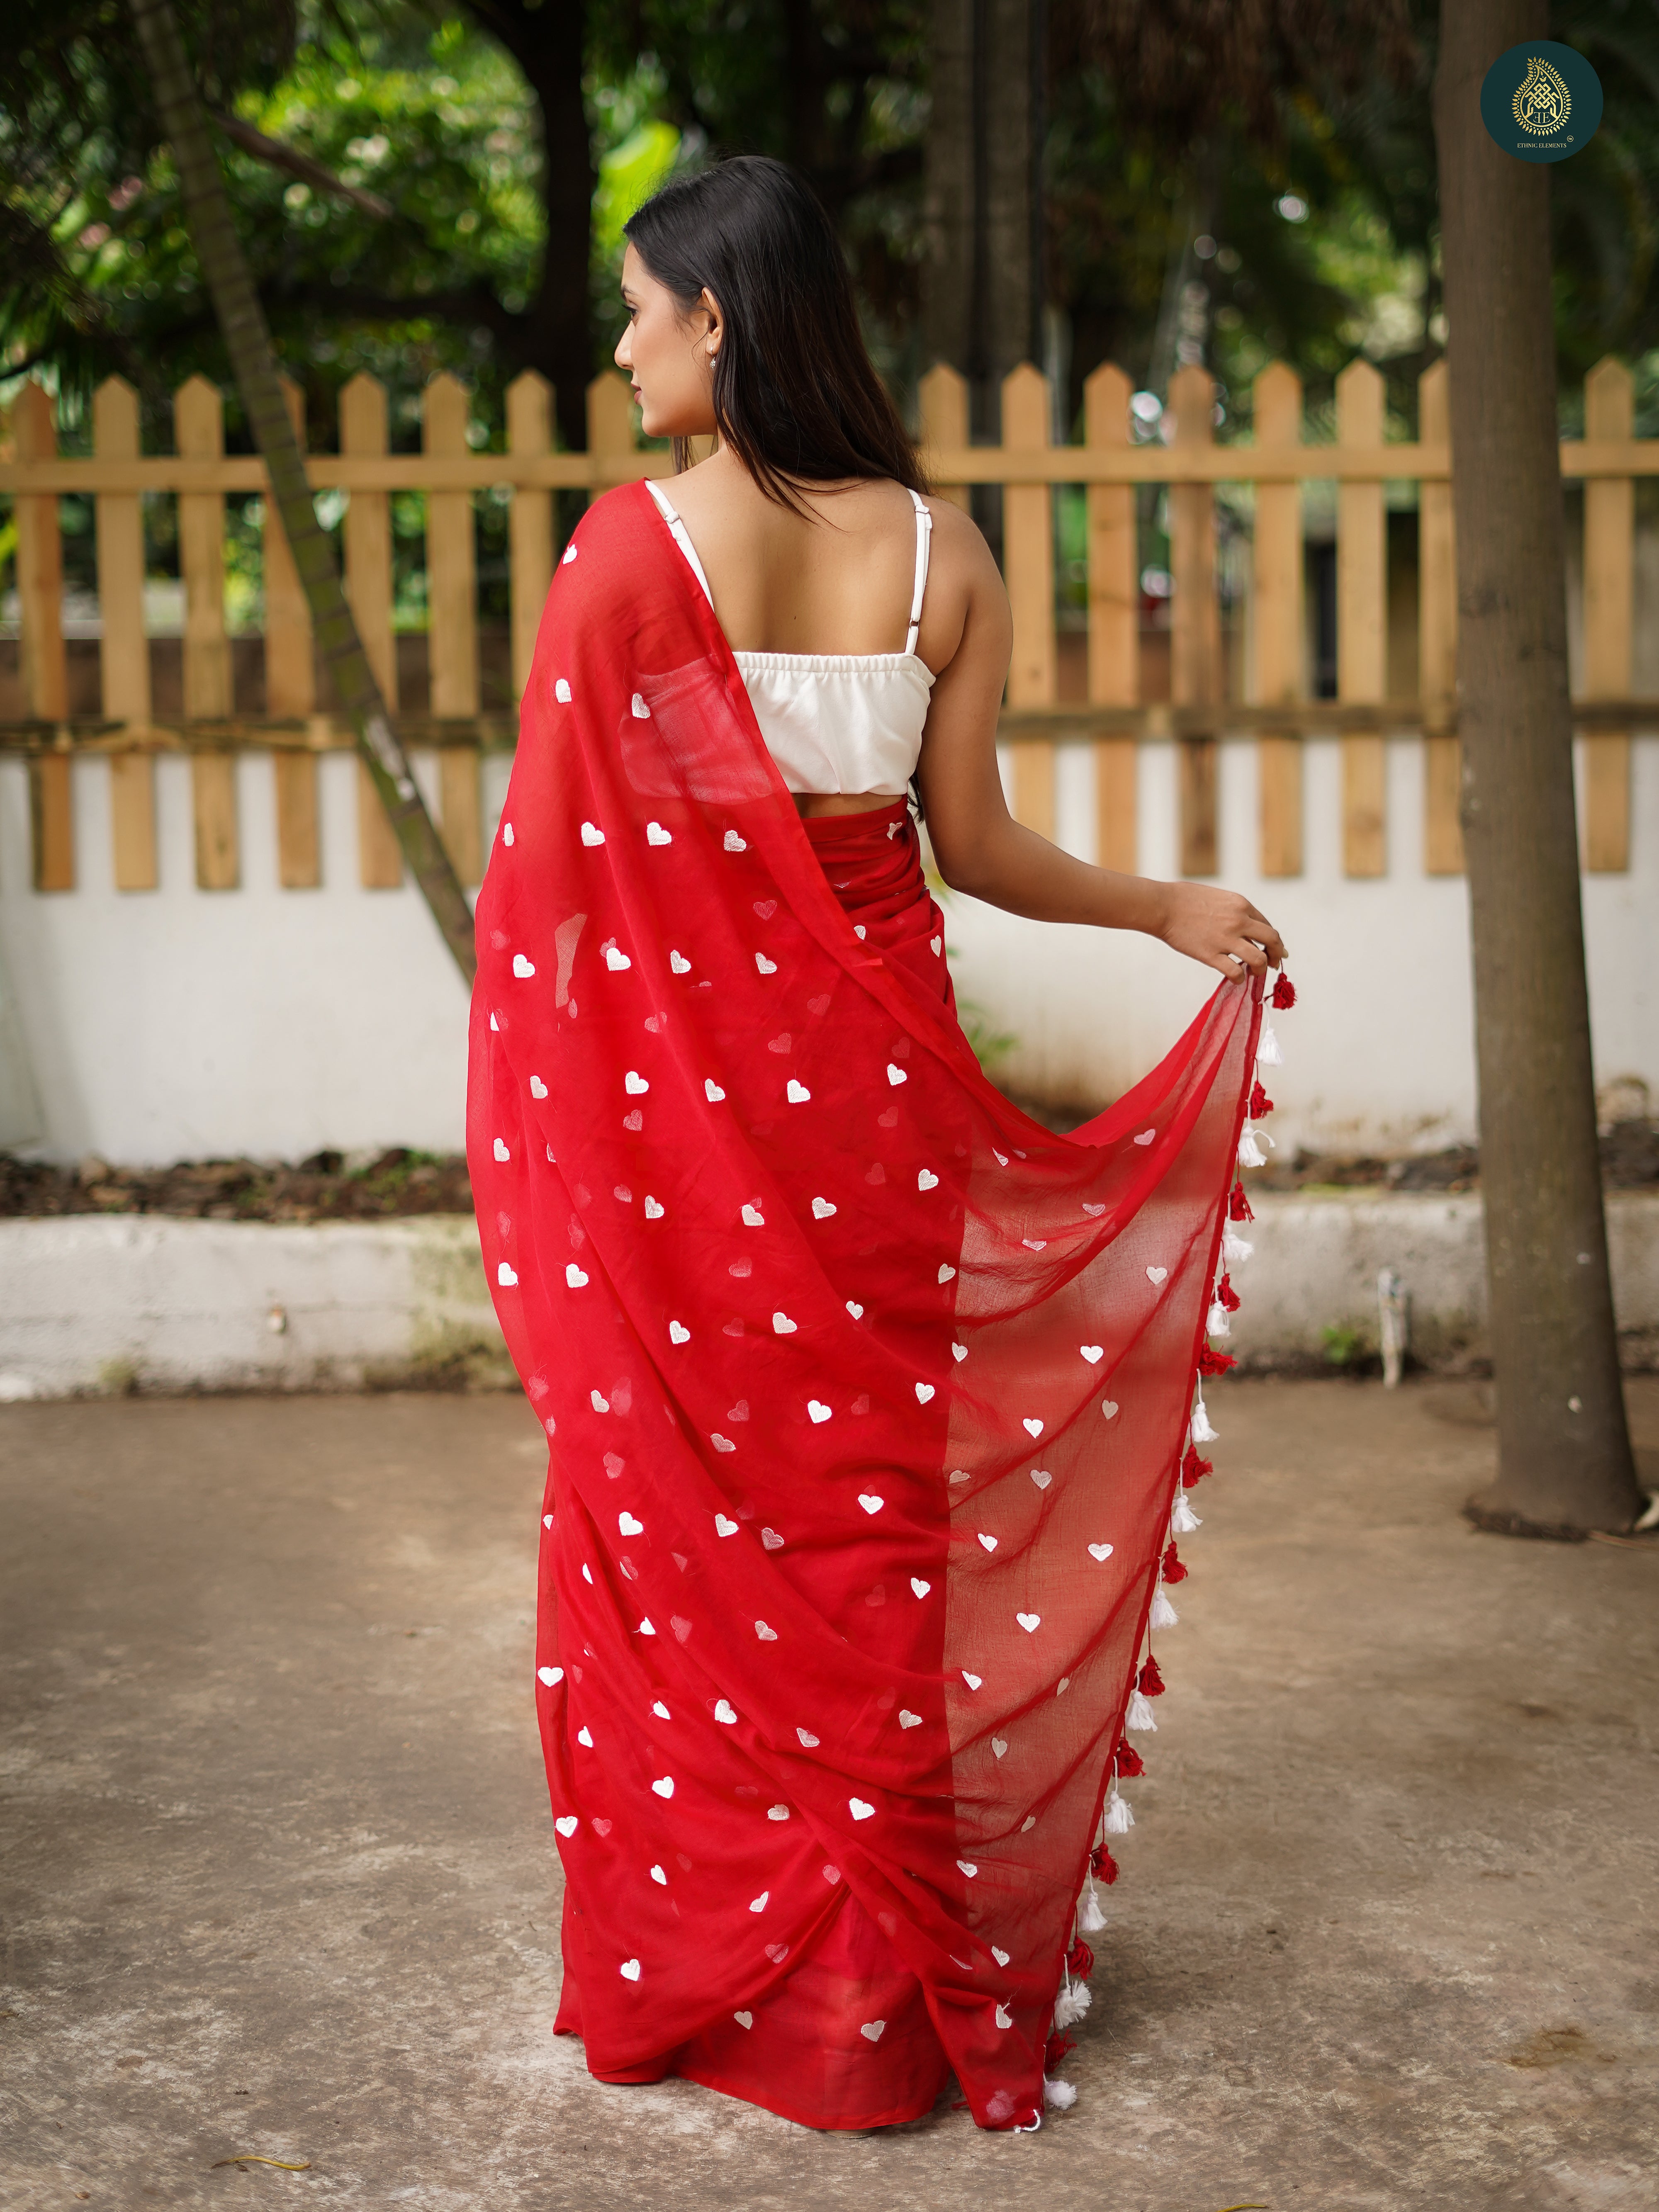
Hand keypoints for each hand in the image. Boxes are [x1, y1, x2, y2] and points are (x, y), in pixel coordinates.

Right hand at [1154, 881, 1285, 981]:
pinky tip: (1236, 977)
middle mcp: (1239, 920)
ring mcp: (1226, 938)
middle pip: (1272, 940)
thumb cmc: (1184, 899)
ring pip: (1259, 959)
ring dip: (1261, 968)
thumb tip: (1243, 926)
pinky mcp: (1211, 955)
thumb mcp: (1218, 897)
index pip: (1267, 925)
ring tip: (1254, 972)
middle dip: (1277, 954)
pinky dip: (1240, 978)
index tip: (1274, 949)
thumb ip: (1234, 911)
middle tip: (1275, 963)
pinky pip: (1235, 972)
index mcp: (1241, 904)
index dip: (1273, 940)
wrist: (1162, 906)